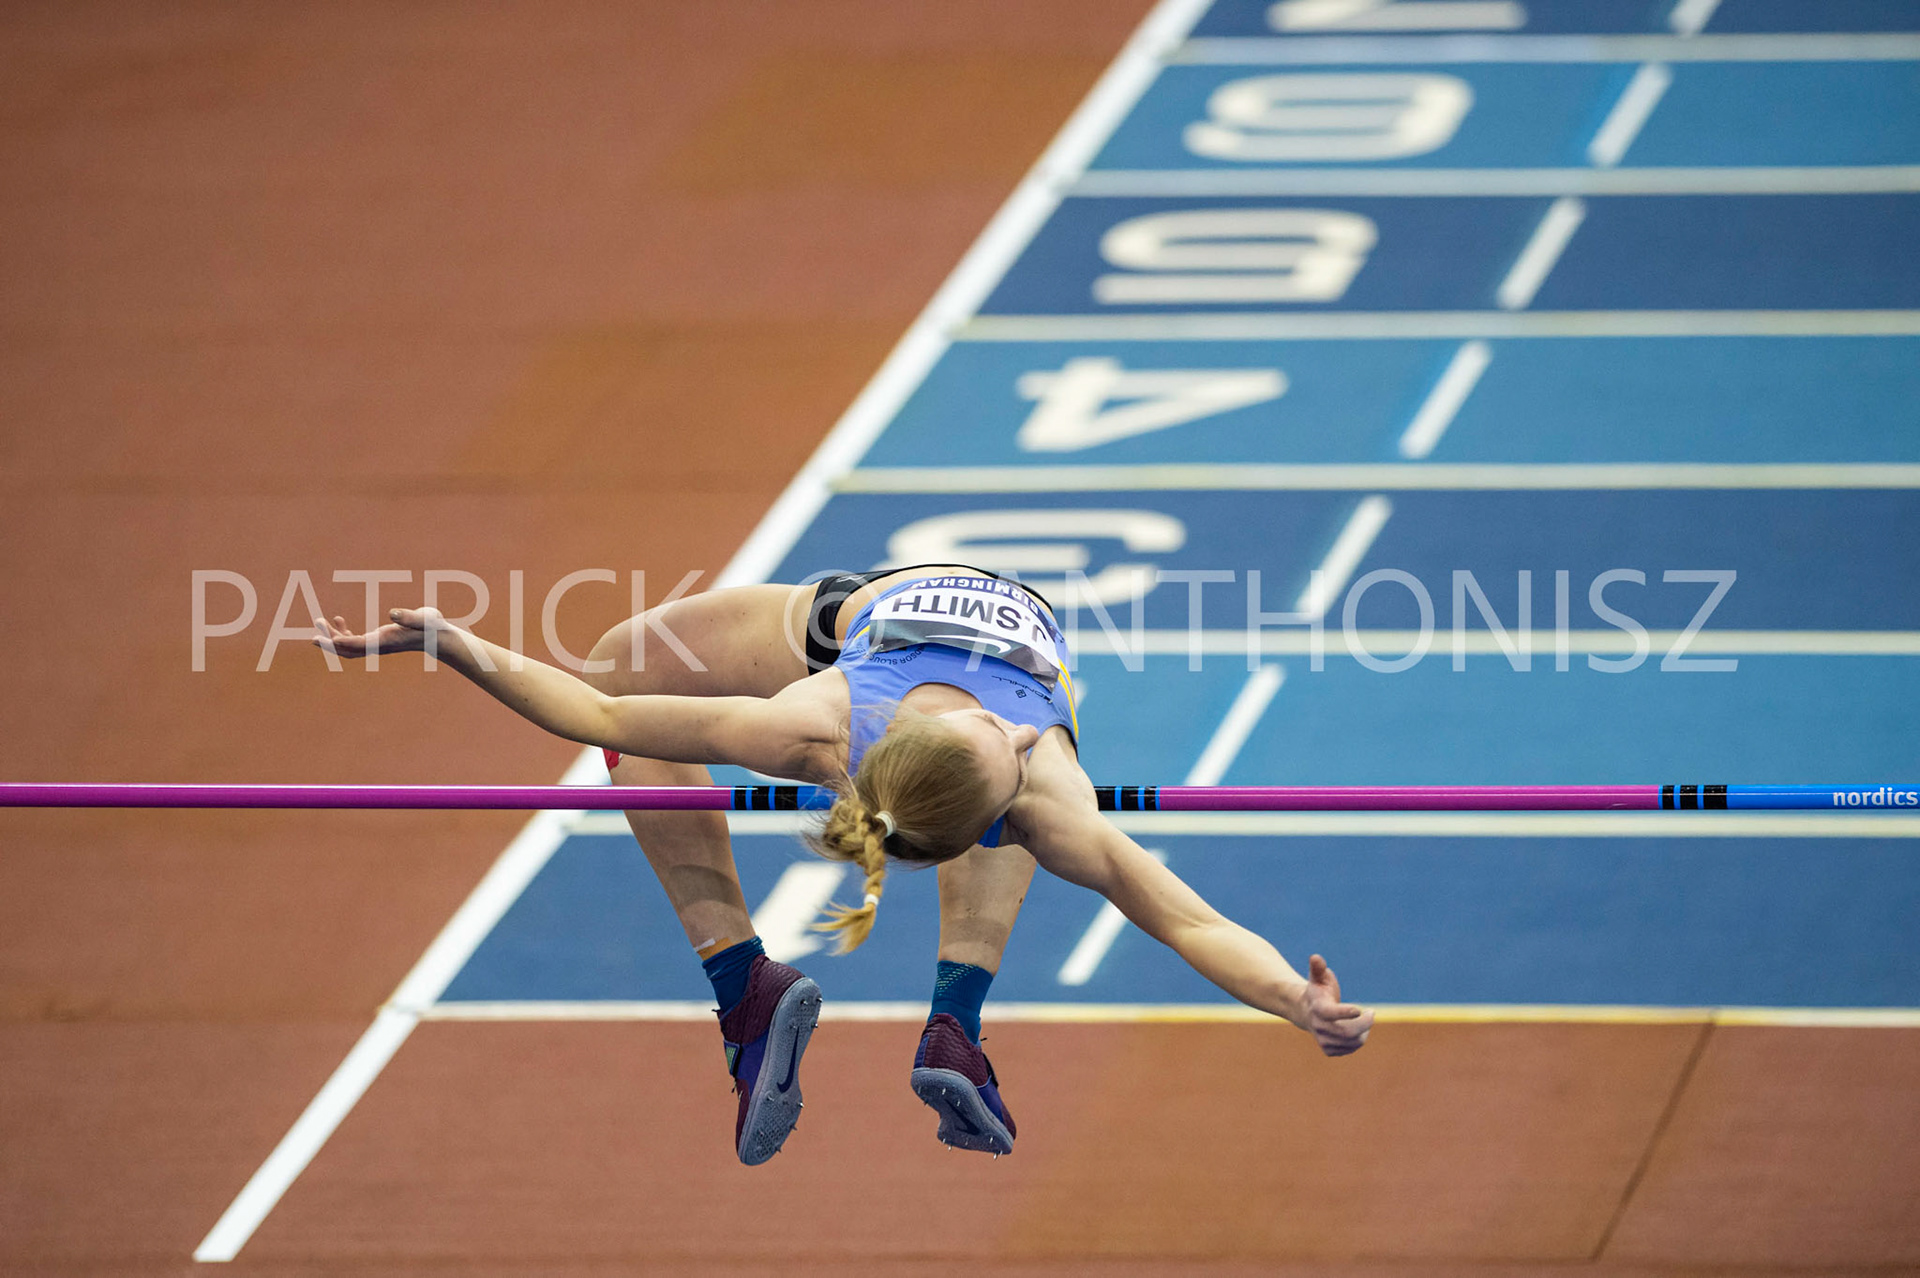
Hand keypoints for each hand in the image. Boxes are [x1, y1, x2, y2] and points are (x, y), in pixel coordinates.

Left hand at [312, 607, 446, 659]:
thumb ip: (409, 616)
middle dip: (330, 644)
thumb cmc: (432, 627)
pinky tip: (338, 620)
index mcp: (386, 640)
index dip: (340, 642)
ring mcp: (377, 643)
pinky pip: (354, 641)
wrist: (439, 637)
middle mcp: (378, 645)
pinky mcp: (378, 639)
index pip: (358, 645)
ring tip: (320, 622)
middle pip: (348, 651)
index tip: (323, 638)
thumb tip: (392, 612)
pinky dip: (343, 633)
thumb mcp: (424, 618)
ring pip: (348, 647)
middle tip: (313, 635)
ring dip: (332, 638)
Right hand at [1300, 953, 1372, 1056]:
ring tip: (1364, 1019)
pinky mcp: (1328, 1050)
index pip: (1331, 1014)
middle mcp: (1318, 1027)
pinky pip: (1351, 1048)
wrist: (1304, 1011)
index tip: (1358, 1008)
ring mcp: (1323, 1040)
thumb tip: (1316, 957)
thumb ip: (1318, 968)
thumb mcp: (1318, 977)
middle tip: (1372, 1013)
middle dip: (1365, 1024)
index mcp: (1317, 1008)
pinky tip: (1357, 1031)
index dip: (1345, 1013)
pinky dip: (1358, 1040)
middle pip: (1347, 1032)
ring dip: (1364, 1031)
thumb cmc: (1317, 991)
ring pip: (1352, 1042)